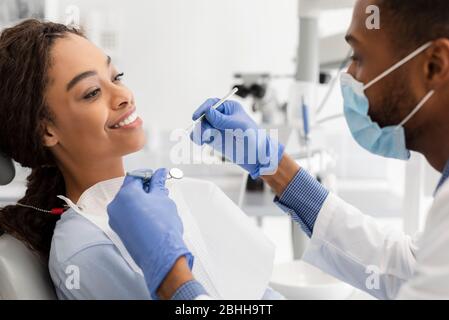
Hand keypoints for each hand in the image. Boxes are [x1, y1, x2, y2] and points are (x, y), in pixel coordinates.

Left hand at [107, 168, 192, 298]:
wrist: (161, 254)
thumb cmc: (162, 228)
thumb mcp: (163, 199)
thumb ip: (158, 184)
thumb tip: (159, 175)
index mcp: (125, 194)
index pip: (135, 176)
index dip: (148, 174)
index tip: (156, 176)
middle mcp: (116, 206)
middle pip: (130, 189)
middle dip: (145, 188)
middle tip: (159, 189)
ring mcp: (116, 219)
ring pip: (128, 203)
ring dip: (142, 200)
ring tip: (158, 203)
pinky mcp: (119, 230)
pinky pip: (127, 214)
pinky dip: (137, 211)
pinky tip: (152, 214)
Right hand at [190, 99, 283, 178]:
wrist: (255, 156)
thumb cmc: (252, 137)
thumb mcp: (238, 126)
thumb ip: (222, 119)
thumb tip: (207, 110)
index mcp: (229, 108)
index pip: (212, 103)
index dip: (202, 109)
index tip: (196, 117)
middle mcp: (221, 116)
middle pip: (203, 115)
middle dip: (201, 123)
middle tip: (205, 133)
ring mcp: (216, 128)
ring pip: (200, 126)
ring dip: (198, 131)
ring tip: (204, 140)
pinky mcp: (213, 139)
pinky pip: (200, 136)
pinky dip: (198, 138)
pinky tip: (201, 142)